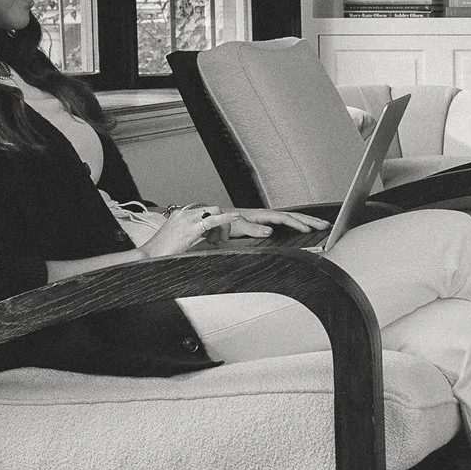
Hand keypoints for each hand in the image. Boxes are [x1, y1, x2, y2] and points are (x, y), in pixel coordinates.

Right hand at [135, 205, 324, 258]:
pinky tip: (267, 231)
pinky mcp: (199, 222)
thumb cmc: (179, 255)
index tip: (315, 229)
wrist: (148, 256)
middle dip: (297, 219)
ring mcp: (210, 215)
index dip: (292, 222)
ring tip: (302, 229)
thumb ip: (234, 250)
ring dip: (279, 222)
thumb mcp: (215, 252)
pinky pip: (228, 221)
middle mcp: (222, 214)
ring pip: (252, 215)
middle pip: (267, 213)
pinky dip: (247, 225)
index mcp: (229, 221)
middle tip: (321, 226)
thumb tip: (259, 256)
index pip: (267, 219)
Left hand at [213, 208, 327, 240]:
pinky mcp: (265, 223)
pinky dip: (298, 224)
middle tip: (326, 225)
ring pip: (292, 218)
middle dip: (311, 220)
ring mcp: (266, 218)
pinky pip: (286, 222)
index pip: (285, 218)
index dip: (298, 224)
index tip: (309, 229)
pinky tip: (303, 227)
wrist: (212, 219)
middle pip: (293, 216)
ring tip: (321, 225)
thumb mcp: (236, 227)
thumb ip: (252, 229)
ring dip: (307, 221)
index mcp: (262, 214)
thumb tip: (269, 231)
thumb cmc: (223, 223)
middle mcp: (266, 215)